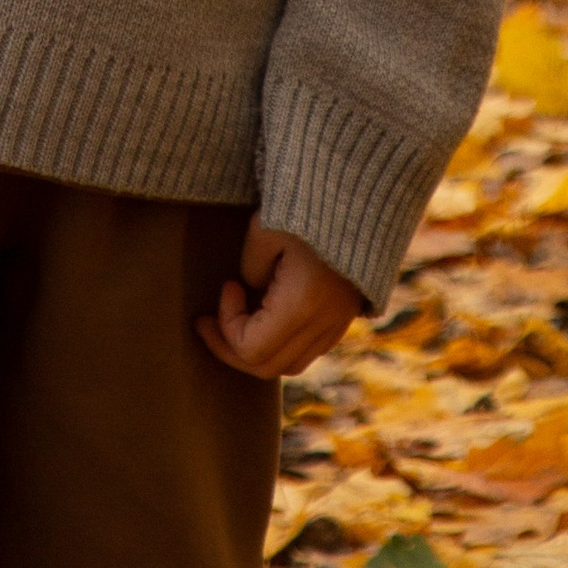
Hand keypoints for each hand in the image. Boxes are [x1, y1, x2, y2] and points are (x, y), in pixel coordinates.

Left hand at [197, 219, 363, 380]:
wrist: (359, 200)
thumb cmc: (307, 207)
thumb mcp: (266, 228)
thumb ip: (250, 267)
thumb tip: (250, 288)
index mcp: (300, 306)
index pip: (250, 348)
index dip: (226, 325)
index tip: (228, 286)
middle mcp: (322, 325)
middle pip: (267, 367)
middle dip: (230, 347)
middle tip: (209, 320)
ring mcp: (336, 326)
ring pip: (289, 365)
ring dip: (257, 350)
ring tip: (236, 321)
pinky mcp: (343, 319)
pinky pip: (308, 351)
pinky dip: (281, 345)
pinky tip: (269, 316)